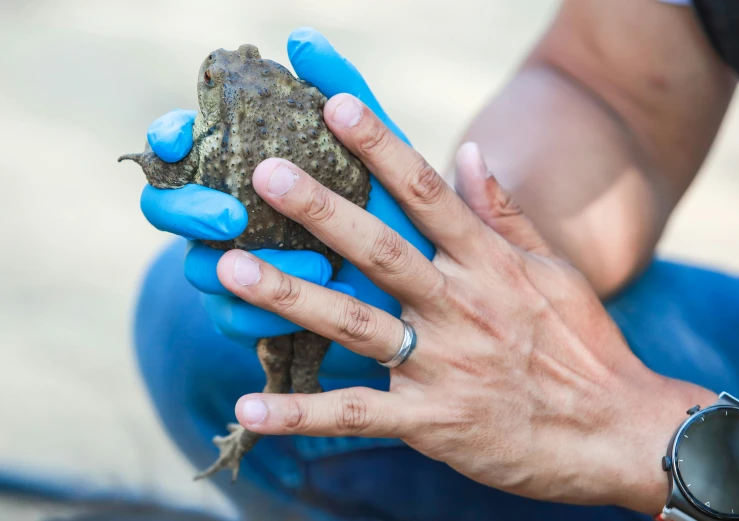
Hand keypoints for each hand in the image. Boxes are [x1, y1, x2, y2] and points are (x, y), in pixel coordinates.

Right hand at [140, 29, 432, 374]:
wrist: (413, 285)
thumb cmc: (391, 206)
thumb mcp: (378, 153)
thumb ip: (346, 96)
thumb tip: (304, 39)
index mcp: (241, 170)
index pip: (179, 146)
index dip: (169, 138)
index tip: (180, 137)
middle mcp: (224, 215)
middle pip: (164, 208)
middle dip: (187, 210)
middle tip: (231, 215)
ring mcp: (231, 267)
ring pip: (197, 269)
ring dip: (246, 268)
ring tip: (316, 267)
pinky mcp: (247, 316)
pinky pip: (230, 320)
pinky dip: (264, 315)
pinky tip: (308, 312)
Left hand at [214, 94, 716, 512]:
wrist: (618, 429)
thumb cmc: (584, 345)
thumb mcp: (552, 270)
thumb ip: (504, 213)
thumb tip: (469, 153)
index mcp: (489, 263)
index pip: (427, 191)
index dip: (380, 146)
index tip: (336, 107)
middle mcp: (461, 305)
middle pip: (380, 249)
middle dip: (320, 209)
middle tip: (265, 175)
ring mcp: (445, 364)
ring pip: (356, 324)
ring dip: (291, 297)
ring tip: (230, 271)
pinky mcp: (434, 420)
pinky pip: (358, 414)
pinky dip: (302, 413)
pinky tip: (250, 407)